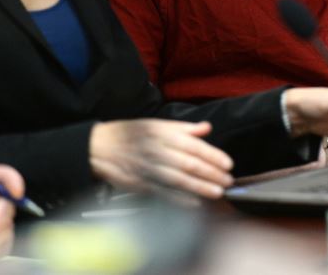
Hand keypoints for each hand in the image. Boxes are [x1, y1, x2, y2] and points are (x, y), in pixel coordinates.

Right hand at [90, 119, 233, 199]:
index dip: (212, 155)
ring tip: (217, 192)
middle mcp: (157, 151)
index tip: (228, 164)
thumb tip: (206, 128)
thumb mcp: (156, 124)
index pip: (194, 145)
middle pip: (189, 164)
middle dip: (211, 174)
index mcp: (163, 134)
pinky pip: (163, 193)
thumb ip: (183, 128)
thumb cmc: (129, 134)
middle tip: (228, 181)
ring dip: (200, 187)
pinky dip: (179, 199)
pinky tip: (194, 203)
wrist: (100, 147)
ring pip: (179, 180)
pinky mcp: (141, 184)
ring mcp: (149, 169)